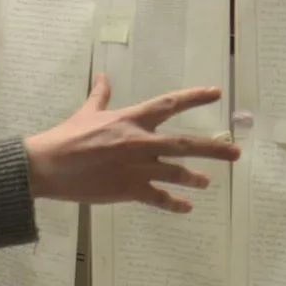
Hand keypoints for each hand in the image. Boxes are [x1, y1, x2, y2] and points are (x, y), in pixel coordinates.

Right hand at [26, 76, 242, 211]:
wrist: (48, 165)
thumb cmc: (66, 137)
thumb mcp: (86, 112)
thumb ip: (101, 96)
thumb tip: (104, 77)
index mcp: (131, 120)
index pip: (169, 104)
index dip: (194, 97)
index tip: (217, 93)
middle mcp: (140, 142)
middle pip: (185, 143)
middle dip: (214, 148)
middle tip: (236, 152)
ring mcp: (137, 167)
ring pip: (176, 172)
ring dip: (195, 178)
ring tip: (207, 182)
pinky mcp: (129, 190)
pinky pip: (159, 198)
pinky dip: (174, 204)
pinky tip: (186, 207)